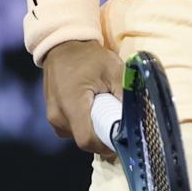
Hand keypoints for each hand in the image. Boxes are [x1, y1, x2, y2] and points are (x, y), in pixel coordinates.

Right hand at [43, 39, 123, 155]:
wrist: (63, 46)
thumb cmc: (89, 56)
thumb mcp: (113, 69)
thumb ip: (126, 93)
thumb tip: (139, 116)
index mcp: (72, 105)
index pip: (87, 140)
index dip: (106, 145)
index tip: (121, 140)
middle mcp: (57, 115)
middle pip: (83, 140)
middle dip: (103, 137)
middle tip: (118, 125)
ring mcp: (52, 116)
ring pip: (77, 135)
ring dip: (93, 130)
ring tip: (106, 113)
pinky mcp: (53, 114)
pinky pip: (71, 128)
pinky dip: (84, 124)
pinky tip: (94, 110)